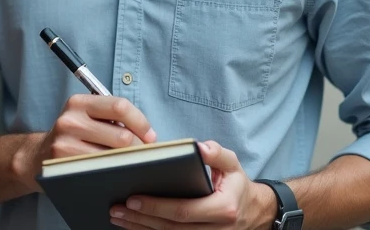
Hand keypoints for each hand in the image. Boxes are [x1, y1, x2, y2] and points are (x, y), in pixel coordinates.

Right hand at [21, 95, 157, 189]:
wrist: (36, 158)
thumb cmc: (72, 136)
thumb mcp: (85, 116)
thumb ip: (111, 118)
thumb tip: (148, 135)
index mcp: (79, 102)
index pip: (119, 106)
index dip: (141, 123)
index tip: (151, 137)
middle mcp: (70, 119)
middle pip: (120, 135)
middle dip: (139, 149)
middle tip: (146, 157)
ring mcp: (65, 143)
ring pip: (112, 156)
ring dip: (129, 163)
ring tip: (135, 166)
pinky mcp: (63, 165)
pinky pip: (99, 170)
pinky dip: (113, 173)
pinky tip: (118, 174)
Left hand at [110, 140, 275, 229]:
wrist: (253, 212)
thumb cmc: (237, 185)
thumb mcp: (233, 164)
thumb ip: (217, 154)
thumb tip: (199, 147)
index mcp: (223, 208)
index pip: (183, 210)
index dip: (156, 207)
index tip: (133, 198)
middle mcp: (215, 229)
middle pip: (171, 228)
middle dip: (141, 219)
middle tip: (117, 208)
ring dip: (140, 229)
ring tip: (118, 216)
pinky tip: (132, 225)